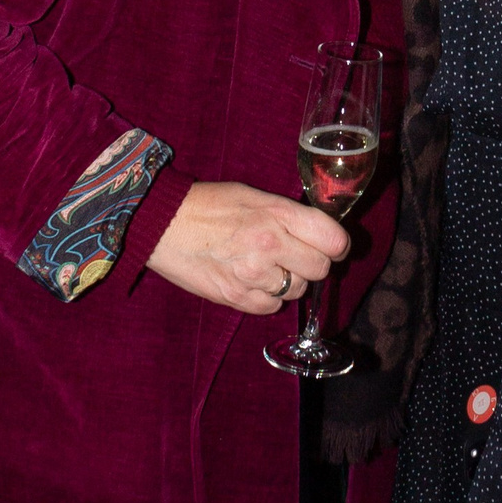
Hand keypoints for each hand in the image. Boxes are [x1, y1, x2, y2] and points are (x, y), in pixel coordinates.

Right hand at [146, 181, 349, 315]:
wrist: (163, 225)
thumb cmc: (209, 204)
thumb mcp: (254, 196)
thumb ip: (288, 215)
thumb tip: (318, 233)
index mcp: (278, 214)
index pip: (333, 239)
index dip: (337, 244)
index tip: (331, 246)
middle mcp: (271, 245)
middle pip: (321, 269)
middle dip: (313, 263)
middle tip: (295, 255)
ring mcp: (254, 275)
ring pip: (298, 290)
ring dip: (289, 281)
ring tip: (266, 265)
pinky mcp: (237, 298)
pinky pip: (272, 306)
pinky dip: (267, 297)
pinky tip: (252, 280)